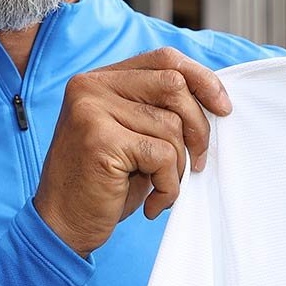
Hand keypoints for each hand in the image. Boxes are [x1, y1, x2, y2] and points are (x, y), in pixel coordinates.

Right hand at [34, 48, 231, 257]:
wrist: (63, 226)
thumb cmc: (106, 182)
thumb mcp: (134, 135)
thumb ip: (160, 108)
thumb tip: (216, 99)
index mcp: (100, 78)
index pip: (165, 58)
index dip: (202, 79)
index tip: (223, 107)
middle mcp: (91, 86)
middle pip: (174, 85)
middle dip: (199, 127)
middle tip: (197, 162)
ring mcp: (91, 110)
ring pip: (171, 125)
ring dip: (179, 165)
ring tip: (162, 187)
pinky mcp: (99, 140)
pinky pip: (161, 155)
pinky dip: (168, 185)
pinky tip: (153, 202)